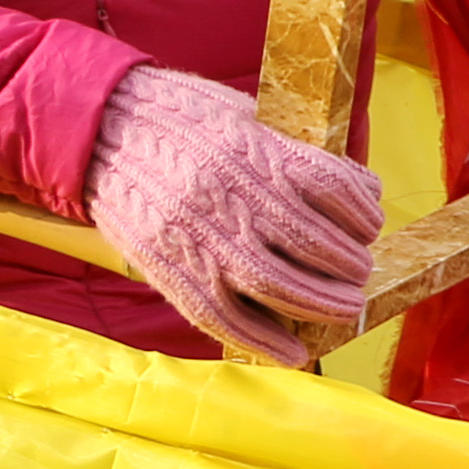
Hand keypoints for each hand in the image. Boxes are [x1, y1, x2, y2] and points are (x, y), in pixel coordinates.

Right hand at [81, 64, 386, 369]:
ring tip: (343, 305)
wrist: (98, 127)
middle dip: (349, 265)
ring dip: (321, 303)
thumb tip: (354, 192)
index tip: (370, 224)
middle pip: (312, 244)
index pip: (333, 187)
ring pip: (277, 285)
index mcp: (255, 149)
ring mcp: (198, 235)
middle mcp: (230, 195)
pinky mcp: (169, 267)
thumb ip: (292, 154)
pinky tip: (294, 351)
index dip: (362, 212)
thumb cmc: (181, 119)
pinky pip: (223, 317)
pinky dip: (264, 340)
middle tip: (361, 273)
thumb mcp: (245, 117)